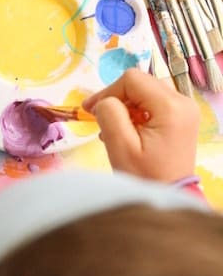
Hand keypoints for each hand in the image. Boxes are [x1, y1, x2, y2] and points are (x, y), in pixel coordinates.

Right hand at [82, 69, 199, 182]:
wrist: (169, 196)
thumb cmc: (144, 177)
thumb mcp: (121, 147)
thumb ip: (109, 115)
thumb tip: (105, 102)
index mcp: (171, 107)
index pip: (132, 80)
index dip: (107, 92)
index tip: (90, 111)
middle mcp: (184, 102)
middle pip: (141, 83)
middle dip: (116, 98)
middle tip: (98, 118)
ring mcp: (185, 110)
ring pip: (147, 91)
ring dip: (126, 105)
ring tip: (114, 128)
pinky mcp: (182, 119)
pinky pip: (155, 103)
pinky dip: (138, 112)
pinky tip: (128, 130)